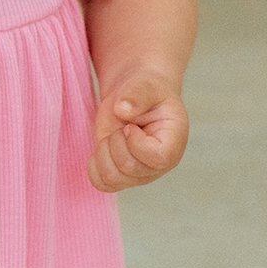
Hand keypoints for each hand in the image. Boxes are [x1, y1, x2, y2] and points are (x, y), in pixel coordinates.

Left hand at [87, 70, 188, 193]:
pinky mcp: (122, 176)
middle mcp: (159, 165)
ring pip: (111, 178)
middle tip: (121, 126)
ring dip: (103, 152)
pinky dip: (94, 166)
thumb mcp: (145, 85)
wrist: (134, 97)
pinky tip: (103, 147)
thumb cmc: (145, 90)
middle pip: (128, 168)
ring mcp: (140, 173)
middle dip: (115, 142)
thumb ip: (137, 94)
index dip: (136, 142)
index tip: (130, 125)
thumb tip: (122, 110)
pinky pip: (101, 183)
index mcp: (173, 144)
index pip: (157, 158)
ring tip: (113, 135)